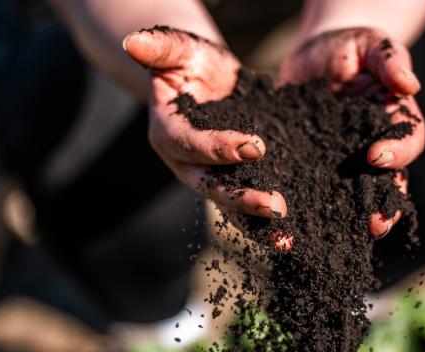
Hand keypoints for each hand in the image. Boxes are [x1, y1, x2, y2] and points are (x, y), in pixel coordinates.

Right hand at [123, 28, 286, 220]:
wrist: (203, 79)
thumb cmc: (189, 61)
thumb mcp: (177, 49)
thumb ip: (160, 47)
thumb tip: (134, 42)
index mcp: (167, 133)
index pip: (190, 145)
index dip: (219, 147)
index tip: (256, 145)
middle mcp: (184, 164)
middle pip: (210, 186)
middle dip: (242, 198)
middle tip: (276, 206)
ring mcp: (207, 177)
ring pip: (229, 205)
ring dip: (256, 222)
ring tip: (286, 236)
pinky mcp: (230, 180)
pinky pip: (245, 206)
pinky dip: (265, 223)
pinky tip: (289, 236)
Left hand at [281, 27, 424, 237]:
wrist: (313, 58)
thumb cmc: (350, 47)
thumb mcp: (371, 45)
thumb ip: (389, 60)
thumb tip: (410, 84)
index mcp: (396, 123)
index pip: (407, 141)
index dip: (398, 152)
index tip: (376, 155)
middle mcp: (376, 151)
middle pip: (387, 184)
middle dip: (382, 205)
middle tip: (374, 223)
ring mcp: (346, 165)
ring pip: (354, 199)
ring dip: (350, 220)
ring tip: (340, 238)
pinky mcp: (316, 171)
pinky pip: (315, 194)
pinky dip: (307, 212)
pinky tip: (295, 227)